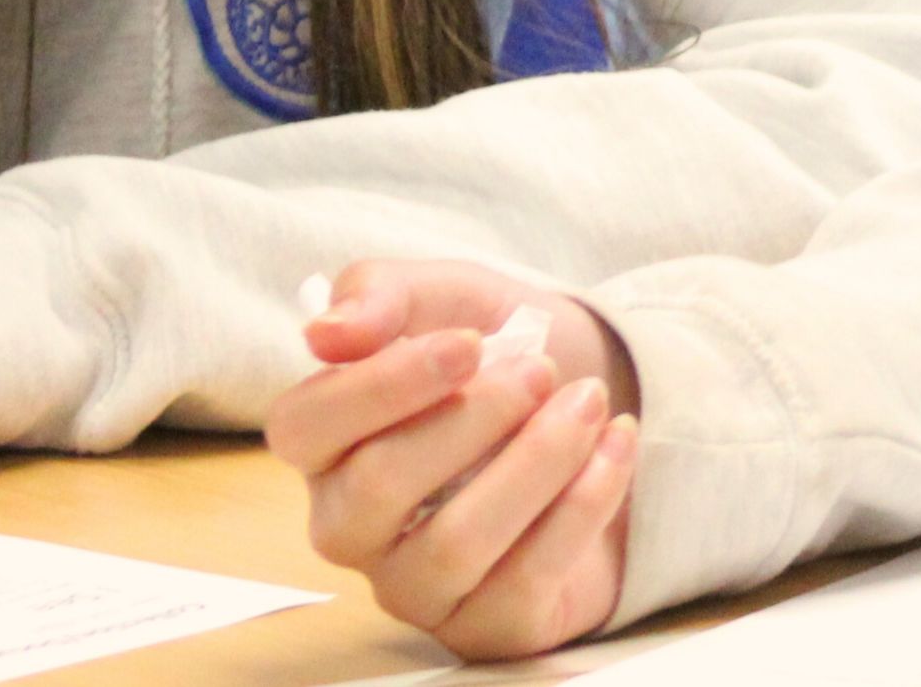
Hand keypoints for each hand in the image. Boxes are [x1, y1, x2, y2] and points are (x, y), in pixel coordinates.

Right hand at [267, 258, 640, 657]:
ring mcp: (414, 586)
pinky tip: (615, 444)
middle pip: (378, 486)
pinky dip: (582, 504)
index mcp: (324, 444)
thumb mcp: (446, 296)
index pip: (305, 427)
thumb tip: (326, 334)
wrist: (593, 394)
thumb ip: (379, 295)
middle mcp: (351, 526)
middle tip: (541, 369)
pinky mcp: (484, 625)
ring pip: (453, 544)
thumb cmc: (496, 350)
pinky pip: (524, 582)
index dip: (383, 385)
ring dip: (535, 461)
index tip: (468, 342)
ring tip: (588, 402)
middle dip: (472, 419)